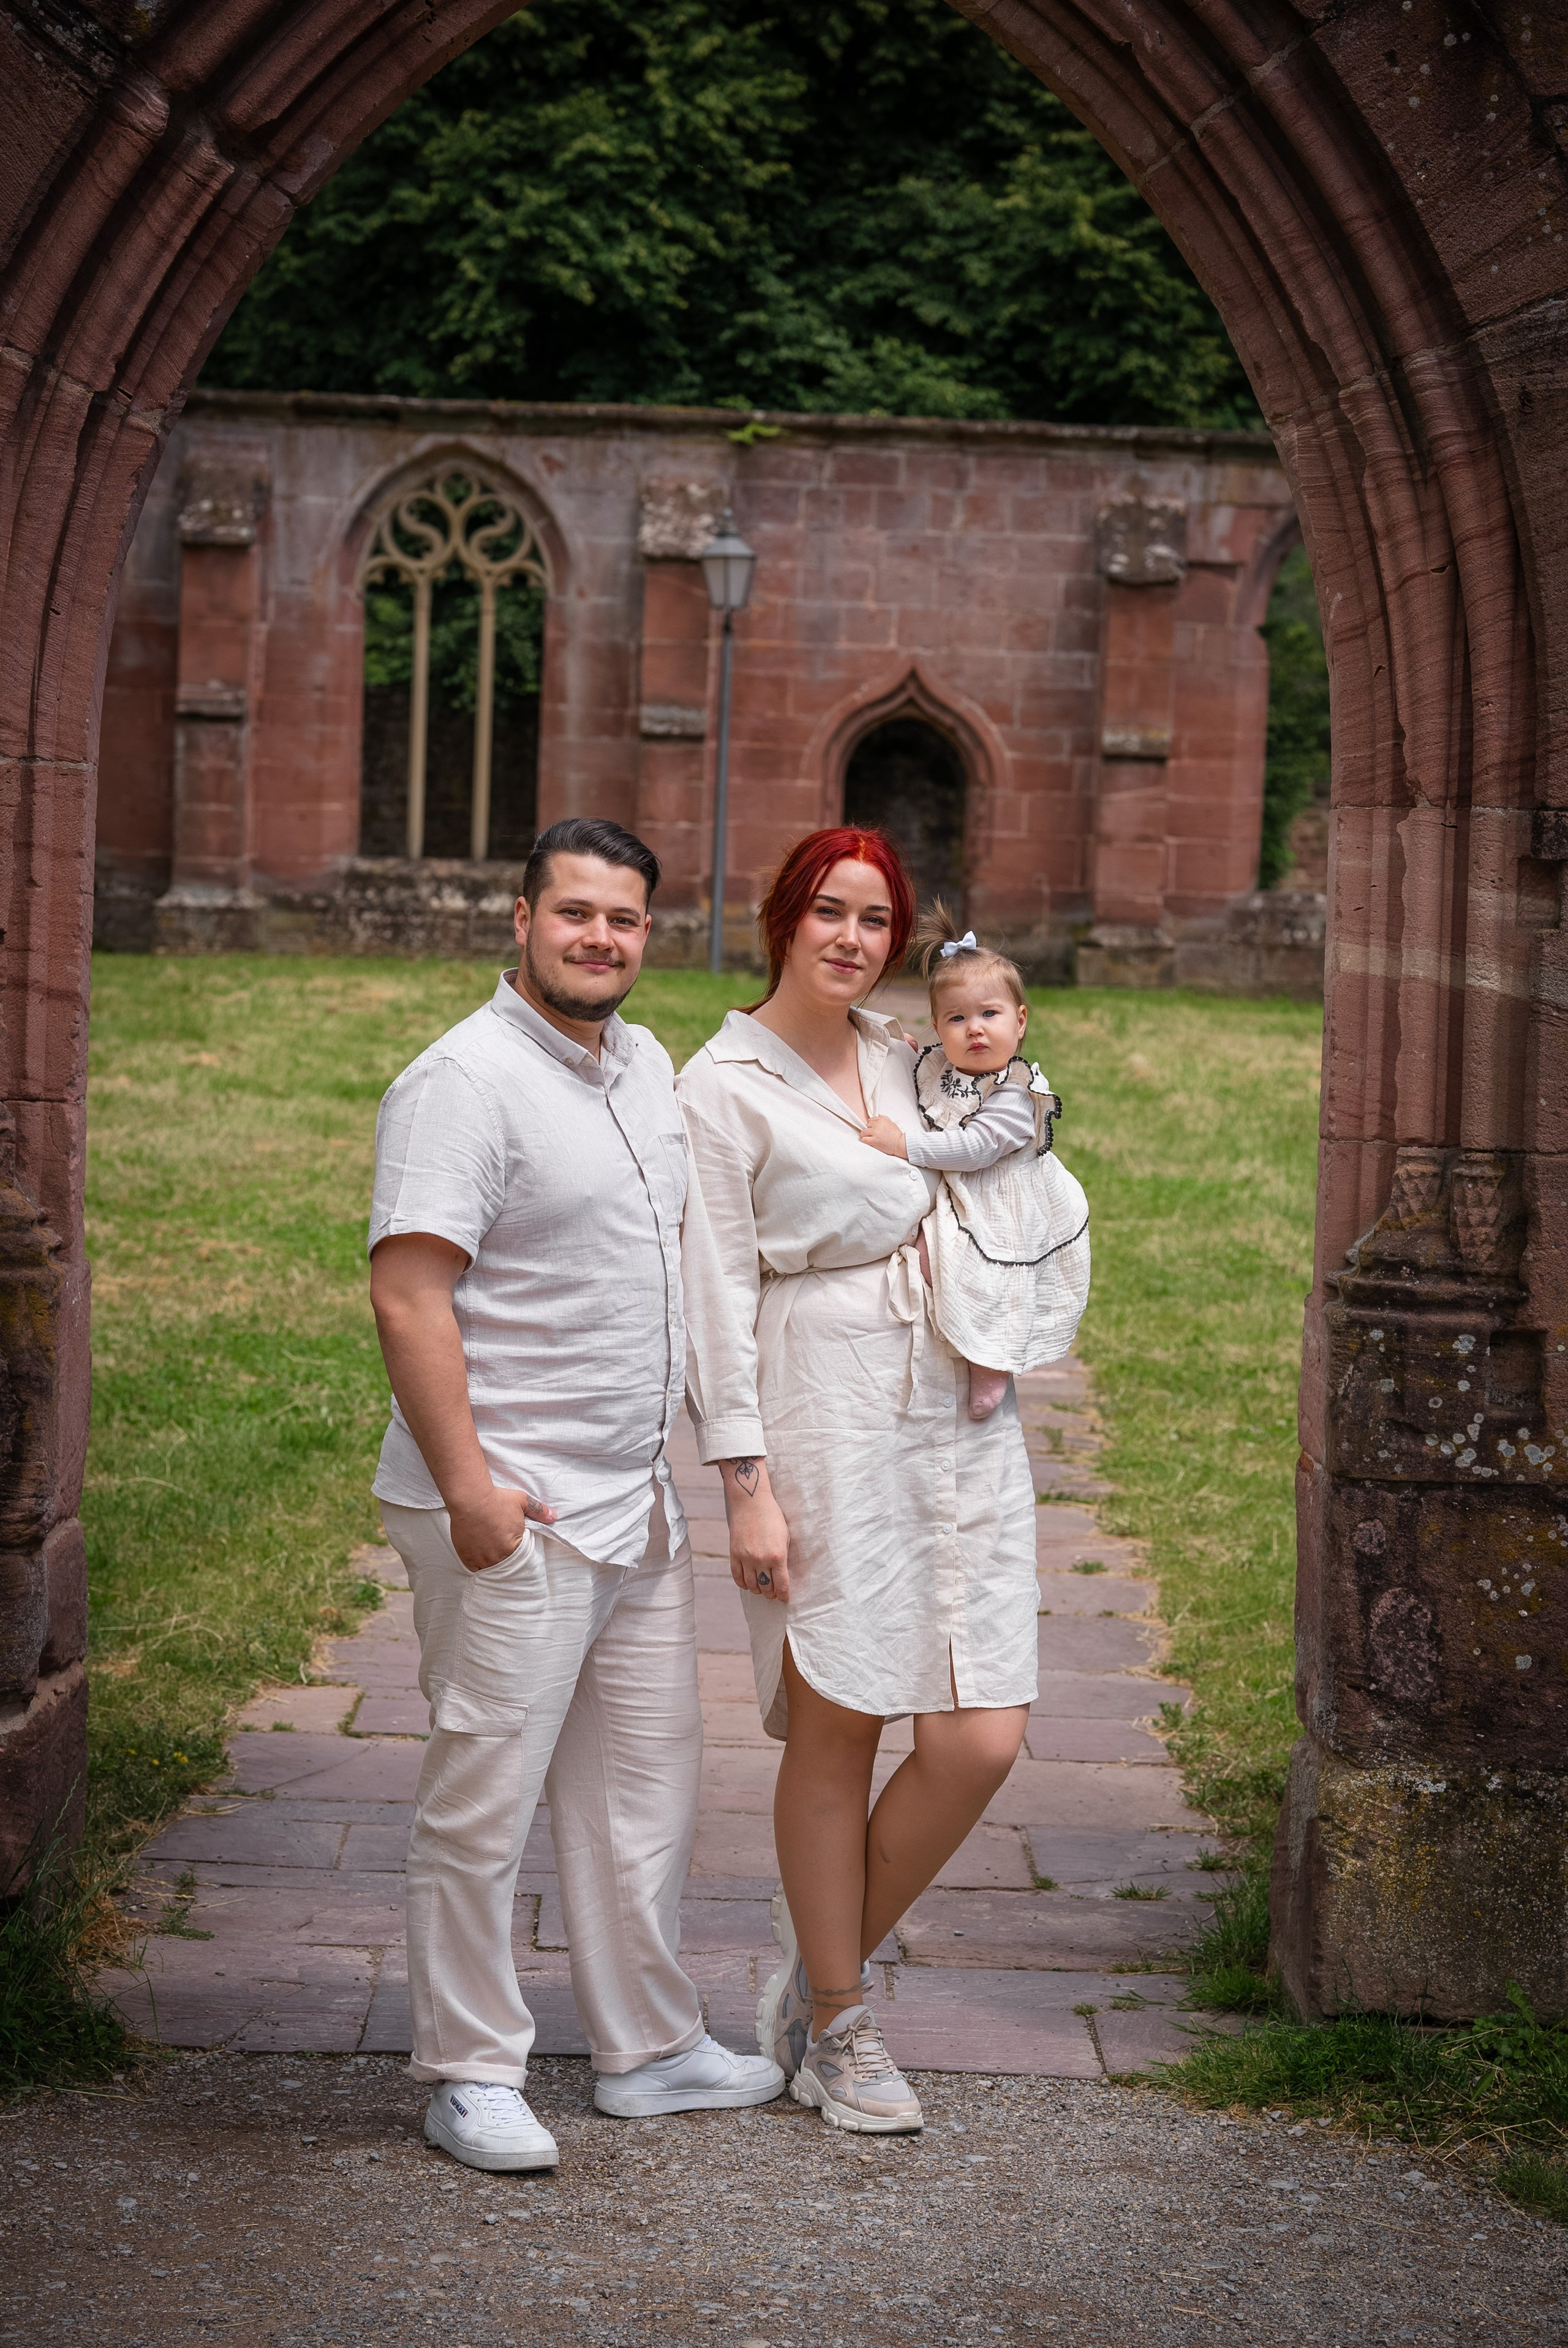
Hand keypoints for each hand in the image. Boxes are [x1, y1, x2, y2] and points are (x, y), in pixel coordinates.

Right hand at [447, 1483, 557, 1573]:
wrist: (470, 1498)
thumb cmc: (496, 1500)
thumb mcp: (522, 1501)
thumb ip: (539, 1511)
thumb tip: (554, 1516)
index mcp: (514, 1547)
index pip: (521, 1557)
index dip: (518, 1551)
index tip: (514, 1545)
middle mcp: (498, 1558)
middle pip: (505, 1564)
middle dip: (505, 1557)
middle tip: (501, 1548)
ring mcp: (482, 1559)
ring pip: (490, 1567)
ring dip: (491, 1561)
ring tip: (490, 1551)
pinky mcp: (467, 1558)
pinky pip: (475, 1567)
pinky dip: (478, 1563)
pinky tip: (479, 1554)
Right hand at [719, 1457, 789, 1602]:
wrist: (751, 1501)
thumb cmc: (772, 1517)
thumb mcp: (785, 1536)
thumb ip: (783, 1557)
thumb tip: (782, 1575)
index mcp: (777, 1556)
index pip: (782, 1585)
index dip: (784, 1596)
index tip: (785, 1599)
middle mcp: (761, 1560)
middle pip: (766, 1588)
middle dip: (771, 1594)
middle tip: (774, 1593)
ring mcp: (746, 1558)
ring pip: (751, 1585)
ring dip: (758, 1590)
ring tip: (762, 1588)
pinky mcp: (734, 1554)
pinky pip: (737, 1577)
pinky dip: (743, 1584)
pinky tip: (748, 1583)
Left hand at [859, 1114, 908, 1160]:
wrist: (900, 1144)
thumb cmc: (896, 1135)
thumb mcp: (891, 1123)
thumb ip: (884, 1118)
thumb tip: (878, 1115)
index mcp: (881, 1120)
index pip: (870, 1120)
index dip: (871, 1126)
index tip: (874, 1130)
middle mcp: (877, 1125)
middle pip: (866, 1126)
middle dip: (869, 1131)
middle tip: (874, 1135)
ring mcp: (875, 1132)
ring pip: (863, 1132)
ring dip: (865, 1136)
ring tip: (871, 1139)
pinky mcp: (874, 1140)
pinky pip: (863, 1139)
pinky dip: (865, 1141)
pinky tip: (870, 1142)